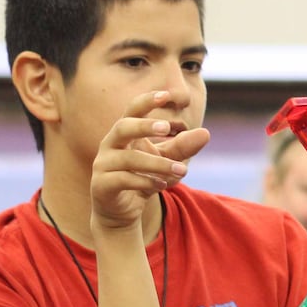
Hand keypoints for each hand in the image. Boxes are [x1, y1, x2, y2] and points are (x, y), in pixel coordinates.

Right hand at [91, 90, 210, 233]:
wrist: (122, 211)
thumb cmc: (143, 177)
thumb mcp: (166, 161)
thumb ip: (182, 147)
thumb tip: (206, 133)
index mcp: (124, 132)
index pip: (132, 110)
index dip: (146, 101)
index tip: (166, 95)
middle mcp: (109, 144)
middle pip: (123, 127)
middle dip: (144, 126)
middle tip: (167, 128)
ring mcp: (102, 165)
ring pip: (129, 158)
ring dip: (158, 164)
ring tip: (182, 170)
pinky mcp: (101, 186)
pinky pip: (123, 180)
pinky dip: (146, 182)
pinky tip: (162, 185)